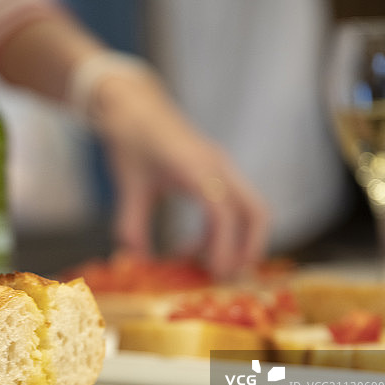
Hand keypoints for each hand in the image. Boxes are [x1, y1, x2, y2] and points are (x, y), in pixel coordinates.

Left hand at [89, 66, 269, 278]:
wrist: (136, 106)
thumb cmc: (132, 140)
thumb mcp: (128, 185)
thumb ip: (132, 225)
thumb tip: (135, 261)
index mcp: (197, 168)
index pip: (224, 212)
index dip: (223, 246)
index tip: (214, 272)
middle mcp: (218, 167)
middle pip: (256, 211)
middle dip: (250, 248)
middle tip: (228, 277)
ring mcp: (221, 168)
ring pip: (249, 209)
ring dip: (237, 242)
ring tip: (206, 268)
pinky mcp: (217, 172)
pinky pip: (233, 206)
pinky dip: (221, 231)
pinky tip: (193, 249)